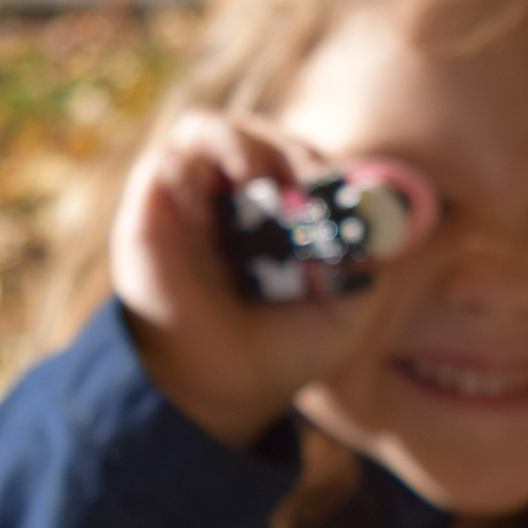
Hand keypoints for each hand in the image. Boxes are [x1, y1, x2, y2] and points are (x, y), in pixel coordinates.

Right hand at [110, 108, 382, 449]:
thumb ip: (369, 271)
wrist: (219, 396)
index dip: (318, 163)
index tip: (338, 190)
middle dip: (287, 149)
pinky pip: (168, 160)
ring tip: (263, 177)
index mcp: (272, 219)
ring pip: (206, 130)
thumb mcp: (346, 317)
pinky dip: (198, 162)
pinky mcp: (149, 212)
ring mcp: (187, 204)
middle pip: (255, 135)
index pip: (294, 158)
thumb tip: (378, 226)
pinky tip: (228, 193)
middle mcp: (227, 203)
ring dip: (241, 142)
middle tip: (308, 180)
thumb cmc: (278, 356)